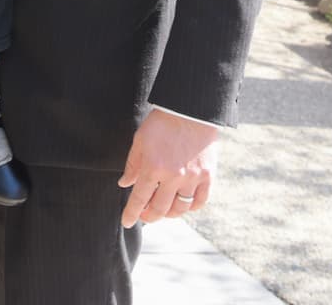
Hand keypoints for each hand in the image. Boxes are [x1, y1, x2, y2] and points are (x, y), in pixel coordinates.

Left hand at [118, 109, 218, 225]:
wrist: (189, 110)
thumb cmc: (161, 123)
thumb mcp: (140, 140)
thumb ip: (132, 165)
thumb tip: (124, 184)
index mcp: (153, 166)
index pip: (139, 198)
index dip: (131, 213)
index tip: (126, 222)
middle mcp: (173, 176)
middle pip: (160, 208)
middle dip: (149, 216)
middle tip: (144, 216)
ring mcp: (192, 178)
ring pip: (180, 209)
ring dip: (168, 214)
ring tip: (161, 210)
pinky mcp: (208, 176)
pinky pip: (200, 201)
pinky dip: (190, 207)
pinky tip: (182, 205)